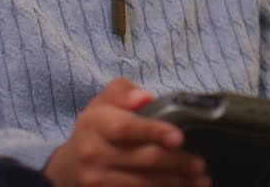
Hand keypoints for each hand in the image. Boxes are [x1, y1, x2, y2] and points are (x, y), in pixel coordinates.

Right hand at [44, 78, 208, 186]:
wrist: (69, 167)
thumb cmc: (98, 129)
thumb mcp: (105, 102)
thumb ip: (123, 92)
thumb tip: (143, 98)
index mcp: (95, 124)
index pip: (127, 128)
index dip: (155, 132)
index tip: (179, 137)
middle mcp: (93, 153)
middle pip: (143, 159)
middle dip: (177, 163)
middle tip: (200, 165)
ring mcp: (95, 180)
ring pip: (143, 184)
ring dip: (176, 184)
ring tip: (200, 181)